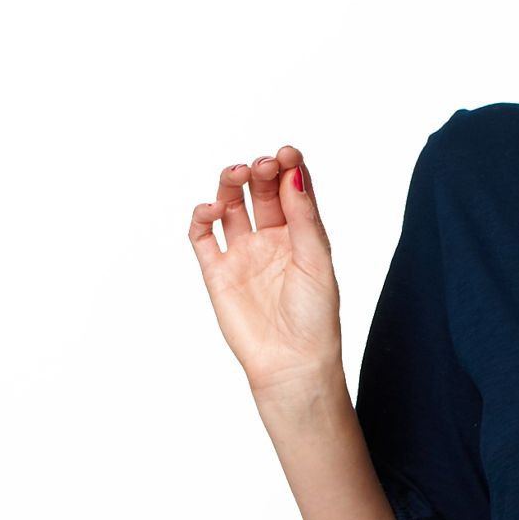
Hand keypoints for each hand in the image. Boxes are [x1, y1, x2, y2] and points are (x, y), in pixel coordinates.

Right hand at [186, 144, 344, 409]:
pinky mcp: (217, 272)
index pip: (292, 190)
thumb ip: (305, 217)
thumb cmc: (315, 320)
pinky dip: (201, 216)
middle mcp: (270, 240)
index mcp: (300, 236)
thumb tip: (293, 173)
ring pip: (230, 205)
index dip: (289, 167)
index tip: (287, 153)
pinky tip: (211, 208)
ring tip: (237, 174)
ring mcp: (242, 254)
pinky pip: (202, 235)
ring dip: (231, 184)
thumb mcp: (317, 261)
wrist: (292, 366)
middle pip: (260, 191)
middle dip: (261, 172)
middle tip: (263, 164)